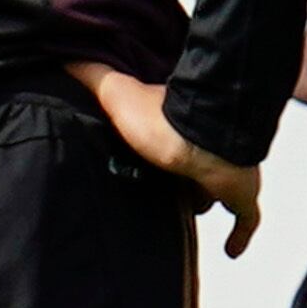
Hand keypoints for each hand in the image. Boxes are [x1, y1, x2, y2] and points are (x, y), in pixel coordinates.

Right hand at [68, 60, 263, 253]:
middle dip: (179, 182)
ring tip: (183, 221)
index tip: (142, 167)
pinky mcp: (242, 195)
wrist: (203, 132)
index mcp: (176, 129)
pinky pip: (246, 220)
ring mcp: (227, 173)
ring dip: (205, 203)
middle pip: (189, 171)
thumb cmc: (161, 116)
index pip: (166, 144)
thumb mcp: (115, 92)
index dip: (157, 155)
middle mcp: (203, 150)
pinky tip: (232, 252)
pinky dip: (240, 236)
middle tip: (157, 199)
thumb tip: (60, 56)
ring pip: (217, 193)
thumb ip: (91, 75)